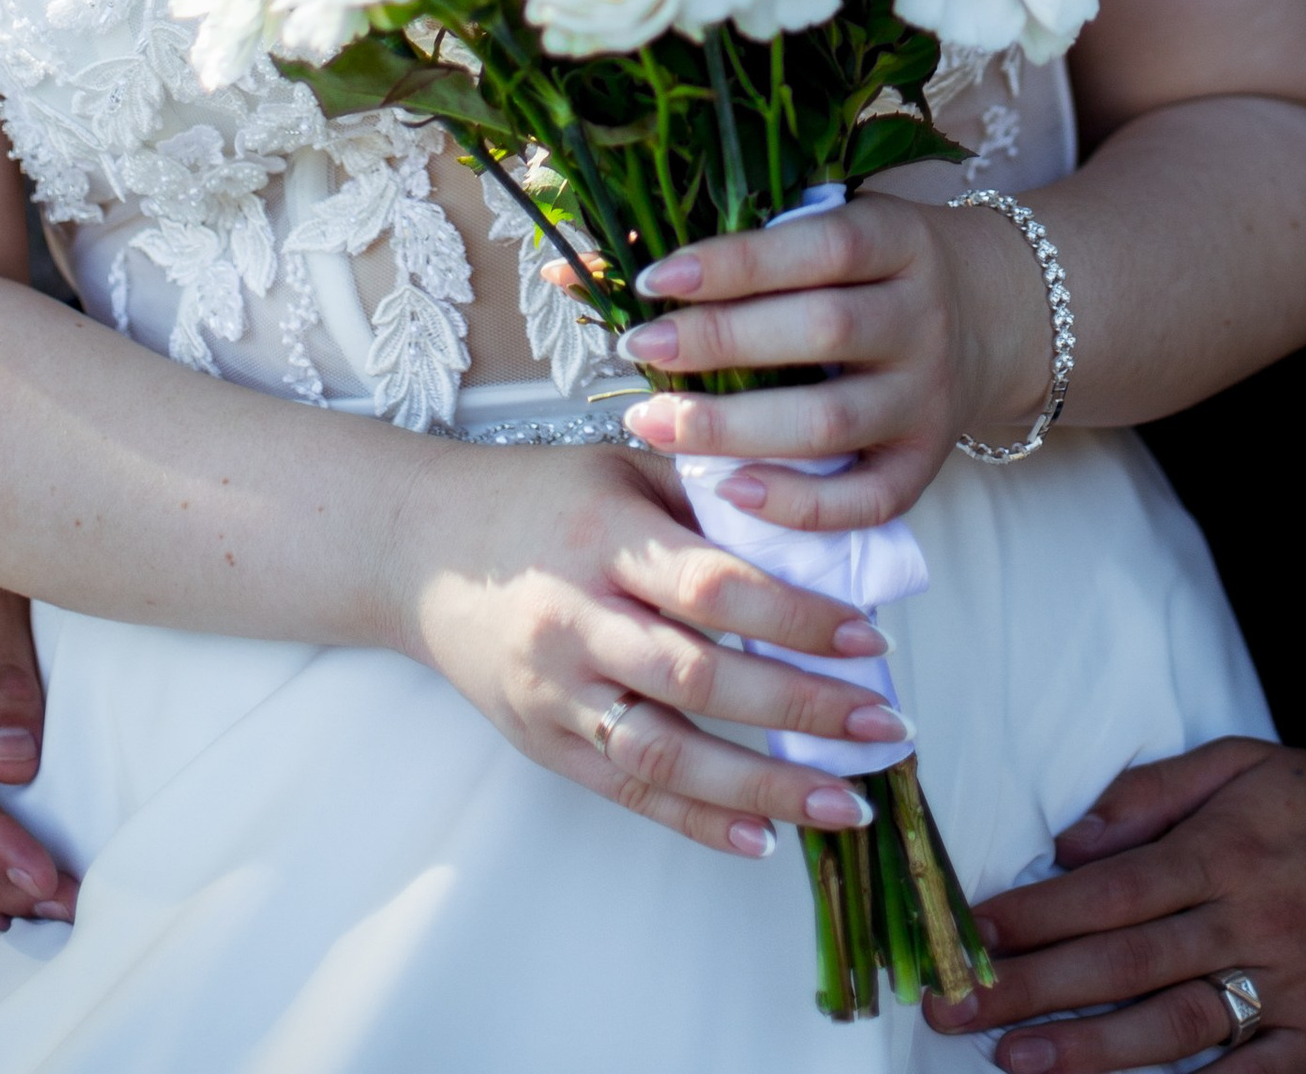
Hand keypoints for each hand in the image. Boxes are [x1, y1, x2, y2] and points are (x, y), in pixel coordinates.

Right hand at [402, 436, 913, 856]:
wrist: (420, 547)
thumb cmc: (540, 496)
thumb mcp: (623, 468)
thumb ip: (708, 501)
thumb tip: (818, 538)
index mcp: (603, 538)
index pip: (714, 586)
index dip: (797, 616)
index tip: (873, 639)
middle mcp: (576, 621)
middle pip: (701, 677)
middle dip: (803, 707)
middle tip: (886, 726)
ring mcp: (556, 692)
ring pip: (667, 753)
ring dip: (764, 785)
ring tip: (846, 802)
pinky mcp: (543, 742)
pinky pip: (628, 792)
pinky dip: (698, 819)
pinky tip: (764, 836)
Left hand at [614, 193, 1046, 528]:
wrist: (983, 317)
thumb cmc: (865, 270)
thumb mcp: (819, 234)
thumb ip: (717, 249)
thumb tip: (571, 265)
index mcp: (898, 240)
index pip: (819, 248)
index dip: (737, 263)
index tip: (655, 278)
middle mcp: (922, 317)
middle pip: (822, 333)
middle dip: (721, 344)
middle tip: (638, 350)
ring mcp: (928, 397)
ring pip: (831, 423)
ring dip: (734, 429)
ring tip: (652, 422)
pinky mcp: (925, 467)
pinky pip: (863, 501)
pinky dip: (794, 504)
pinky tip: (727, 491)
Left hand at [927, 738, 1305, 1071]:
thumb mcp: (1245, 763)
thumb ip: (1154, 795)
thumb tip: (1073, 840)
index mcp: (1223, 850)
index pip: (1107, 890)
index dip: (1034, 914)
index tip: (973, 931)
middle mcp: (1247, 921)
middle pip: (1122, 963)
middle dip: (1031, 987)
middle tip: (958, 1006)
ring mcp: (1285, 989)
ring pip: (1171, 1027)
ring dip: (1086, 1050)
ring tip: (1016, 1061)